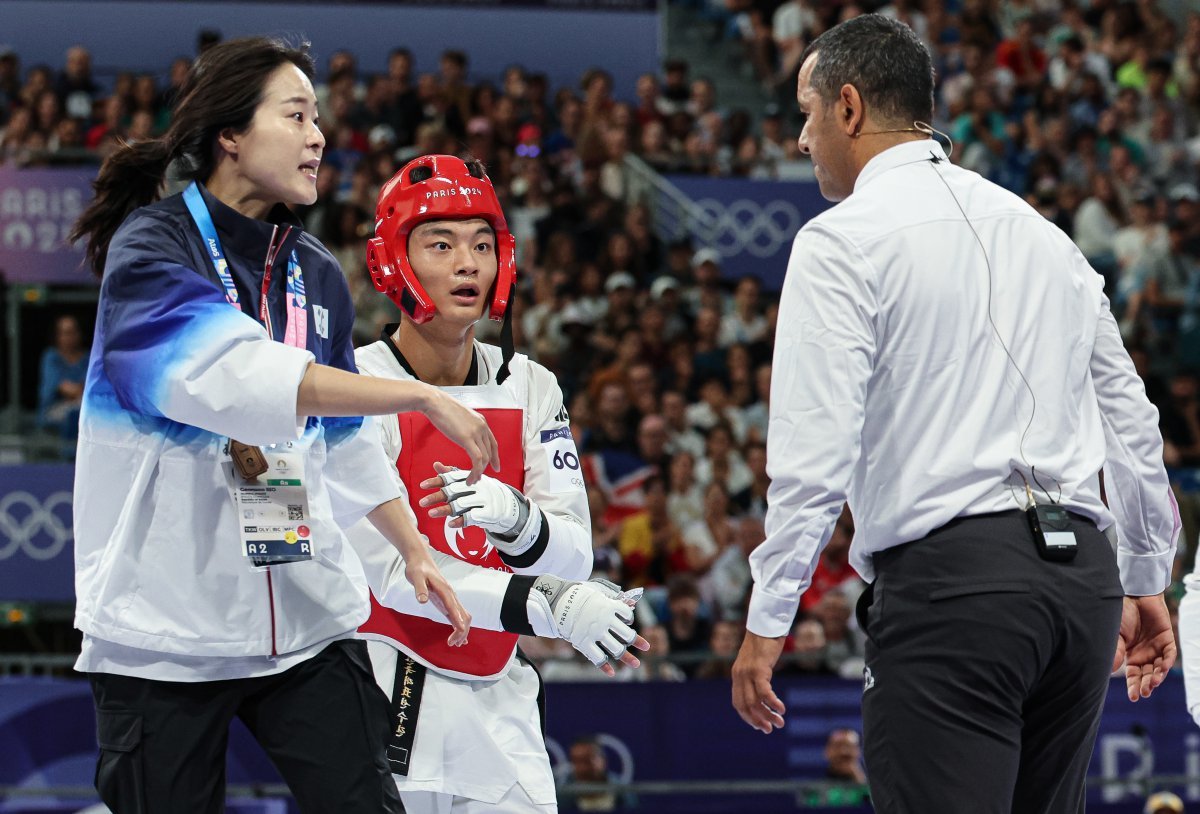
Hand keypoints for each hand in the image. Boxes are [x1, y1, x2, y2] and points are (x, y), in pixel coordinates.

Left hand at [403, 545, 471, 646]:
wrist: (420, 560)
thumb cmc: (417, 568)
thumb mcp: (416, 576)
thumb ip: (420, 588)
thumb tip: (422, 600)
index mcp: (445, 591)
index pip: (455, 610)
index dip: (458, 624)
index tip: (457, 637)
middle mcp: (450, 596)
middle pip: (463, 616)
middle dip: (461, 631)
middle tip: (452, 644)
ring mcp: (449, 598)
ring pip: (462, 616)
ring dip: (462, 630)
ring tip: (456, 644)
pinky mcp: (445, 601)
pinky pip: (456, 614)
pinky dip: (459, 626)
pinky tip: (458, 635)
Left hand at [419, 463, 523, 533]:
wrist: (504, 503)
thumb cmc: (480, 491)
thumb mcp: (466, 481)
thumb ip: (451, 474)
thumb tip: (436, 464)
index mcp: (467, 478)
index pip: (450, 478)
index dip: (436, 481)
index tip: (422, 485)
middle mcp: (474, 488)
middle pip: (452, 492)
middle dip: (436, 497)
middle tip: (422, 502)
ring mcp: (480, 500)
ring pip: (460, 505)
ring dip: (444, 510)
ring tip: (431, 513)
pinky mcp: (486, 513)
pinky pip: (471, 517)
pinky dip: (460, 521)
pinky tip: (450, 524)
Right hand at [423, 389, 499, 483]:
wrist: (434, 402)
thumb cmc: (442, 408)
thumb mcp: (461, 417)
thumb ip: (466, 426)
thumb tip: (464, 434)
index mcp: (481, 421)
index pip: (493, 443)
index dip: (495, 457)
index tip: (495, 466)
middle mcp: (482, 426)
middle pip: (490, 452)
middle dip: (486, 467)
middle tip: (479, 477)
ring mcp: (476, 432)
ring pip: (484, 458)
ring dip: (479, 472)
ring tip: (472, 480)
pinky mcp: (467, 438)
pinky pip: (477, 459)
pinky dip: (475, 471)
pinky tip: (469, 477)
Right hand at [527, 577, 649, 676]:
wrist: (556, 601)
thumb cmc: (578, 595)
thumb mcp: (597, 591)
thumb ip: (614, 597)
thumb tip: (633, 601)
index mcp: (609, 606)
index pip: (627, 614)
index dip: (628, 617)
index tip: (627, 620)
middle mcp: (605, 621)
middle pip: (626, 634)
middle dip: (635, 641)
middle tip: (646, 647)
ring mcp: (595, 633)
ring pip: (616, 648)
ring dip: (626, 657)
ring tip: (636, 663)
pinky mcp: (584, 642)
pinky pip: (597, 658)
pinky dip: (605, 666)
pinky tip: (612, 673)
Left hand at [732, 631, 786, 732]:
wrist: (765, 624)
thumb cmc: (764, 643)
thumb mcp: (756, 662)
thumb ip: (755, 676)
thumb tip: (762, 694)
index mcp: (737, 676)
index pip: (738, 703)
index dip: (747, 717)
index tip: (759, 726)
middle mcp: (739, 675)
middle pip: (746, 705)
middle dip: (758, 720)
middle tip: (769, 729)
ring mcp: (747, 672)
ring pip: (755, 702)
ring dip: (768, 715)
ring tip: (780, 723)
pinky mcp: (758, 669)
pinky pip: (764, 692)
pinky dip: (773, 703)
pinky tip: (782, 709)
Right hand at [1112, 593, 1176, 701]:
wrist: (1133, 595)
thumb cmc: (1120, 613)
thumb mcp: (1114, 634)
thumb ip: (1114, 651)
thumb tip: (1110, 671)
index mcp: (1130, 655)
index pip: (1134, 676)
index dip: (1134, 686)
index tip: (1133, 698)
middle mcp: (1144, 654)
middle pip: (1147, 675)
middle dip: (1146, 685)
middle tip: (1143, 693)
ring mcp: (1156, 648)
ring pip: (1159, 668)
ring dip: (1157, 677)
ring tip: (1152, 684)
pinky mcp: (1167, 639)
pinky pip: (1169, 655)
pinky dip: (1166, 663)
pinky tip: (1161, 669)